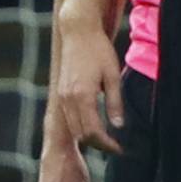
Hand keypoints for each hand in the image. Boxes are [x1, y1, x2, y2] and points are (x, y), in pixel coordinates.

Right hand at [54, 19, 123, 154]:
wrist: (78, 32)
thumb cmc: (99, 51)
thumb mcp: (112, 76)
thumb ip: (115, 102)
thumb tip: (118, 126)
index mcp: (83, 96)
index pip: (93, 132)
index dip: (107, 144)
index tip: (119, 149)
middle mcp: (69, 99)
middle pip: (81, 135)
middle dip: (98, 144)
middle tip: (115, 146)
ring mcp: (62, 96)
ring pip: (74, 129)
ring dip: (89, 137)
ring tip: (106, 138)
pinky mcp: (60, 93)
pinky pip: (69, 118)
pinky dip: (80, 127)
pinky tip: (94, 125)